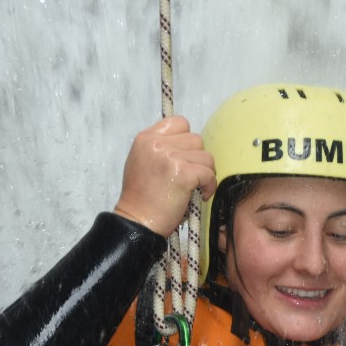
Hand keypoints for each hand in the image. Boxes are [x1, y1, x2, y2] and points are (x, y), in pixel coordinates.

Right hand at [113, 116, 216, 236]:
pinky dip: (209, 186)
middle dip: (197, 159)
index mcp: (146, 138)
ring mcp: (170, 157)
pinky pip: (209, 174)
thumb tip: (188, 146)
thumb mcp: (142, 162)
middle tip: (190, 177)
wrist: (137, 223)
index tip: (183, 158)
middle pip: (196, 139)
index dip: (186, 141)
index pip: (180, 123)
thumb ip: (160, 148)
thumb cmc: (141, 199)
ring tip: (194, 188)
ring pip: (206, 156)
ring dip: (205, 173)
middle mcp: (156, 144)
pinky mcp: (183, 173)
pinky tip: (199, 196)